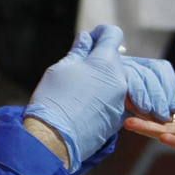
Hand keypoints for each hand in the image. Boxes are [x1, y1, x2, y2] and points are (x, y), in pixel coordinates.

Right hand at [24, 25, 128, 172]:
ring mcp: (121, 101)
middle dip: (101, 58)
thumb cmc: (53, 100)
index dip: (100, 34)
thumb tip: (86, 38)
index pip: (113, 35)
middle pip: (115, 60)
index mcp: (105, 62)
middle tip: (80, 66)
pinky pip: (116, 100)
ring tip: (81, 89)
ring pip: (116, 80)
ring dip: (103, 79)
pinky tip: (85, 105)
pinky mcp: (118, 119)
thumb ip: (78, 51)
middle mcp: (120, 80)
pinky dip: (104, 97)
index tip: (90, 40)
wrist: (54, 140)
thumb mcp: (61, 69)